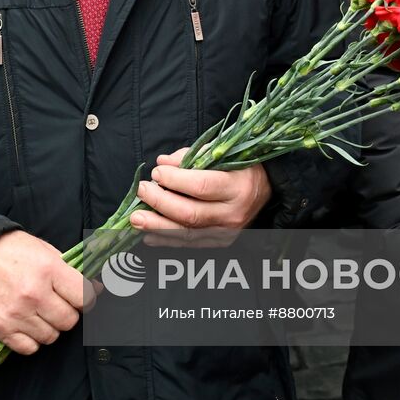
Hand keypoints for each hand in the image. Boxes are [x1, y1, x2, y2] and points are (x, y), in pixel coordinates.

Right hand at [0, 230, 86, 356]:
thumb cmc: (10, 249)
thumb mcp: (43, 249)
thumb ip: (68, 271)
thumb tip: (95, 289)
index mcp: (48, 269)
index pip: (84, 298)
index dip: (85, 299)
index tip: (80, 298)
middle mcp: (34, 294)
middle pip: (69, 321)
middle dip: (67, 313)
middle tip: (56, 304)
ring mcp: (16, 314)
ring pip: (51, 337)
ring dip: (48, 327)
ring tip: (38, 312)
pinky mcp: (0, 328)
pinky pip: (29, 348)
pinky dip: (31, 340)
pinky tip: (26, 325)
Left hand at [129, 148, 271, 237]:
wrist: (263, 190)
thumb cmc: (238, 167)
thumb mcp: (220, 154)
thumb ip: (191, 156)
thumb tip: (162, 161)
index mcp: (237, 187)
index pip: (201, 186)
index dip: (175, 180)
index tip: (156, 172)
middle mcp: (233, 214)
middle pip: (190, 213)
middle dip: (160, 202)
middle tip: (142, 190)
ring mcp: (227, 233)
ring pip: (187, 233)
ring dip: (157, 226)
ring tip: (136, 218)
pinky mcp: (219, 243)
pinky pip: (189, 245)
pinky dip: (166, 240)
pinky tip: (148, 235)